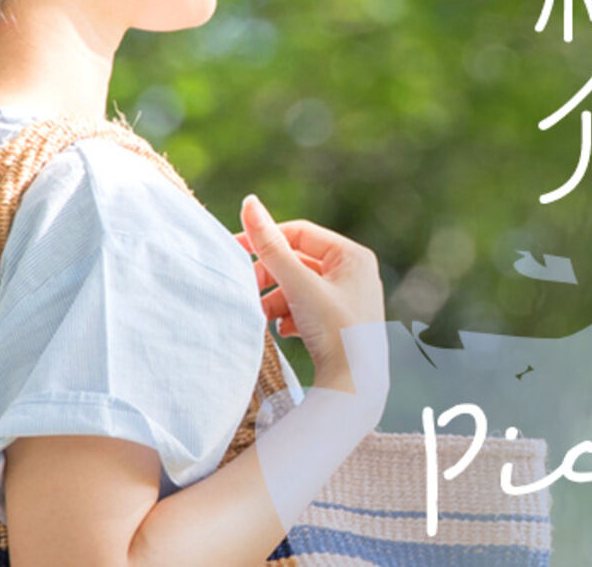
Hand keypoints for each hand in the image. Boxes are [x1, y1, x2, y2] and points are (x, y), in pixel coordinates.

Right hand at [237, 194, 383, 392]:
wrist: (356, 388)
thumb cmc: (336, 331)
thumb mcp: (299, 285)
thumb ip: (270, 246)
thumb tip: (249, 202)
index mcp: (353, 256)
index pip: (299, 233)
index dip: (265, 240)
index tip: (235, 251)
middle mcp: (355, 273)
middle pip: (298, 261)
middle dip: (270, 277)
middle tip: (246, 288)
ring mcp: (350, 298)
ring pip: (299, 286)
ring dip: (277, 299)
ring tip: (264, 315)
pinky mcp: (342, 322)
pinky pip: (307, 307)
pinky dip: (290, 316)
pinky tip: (285, 331)